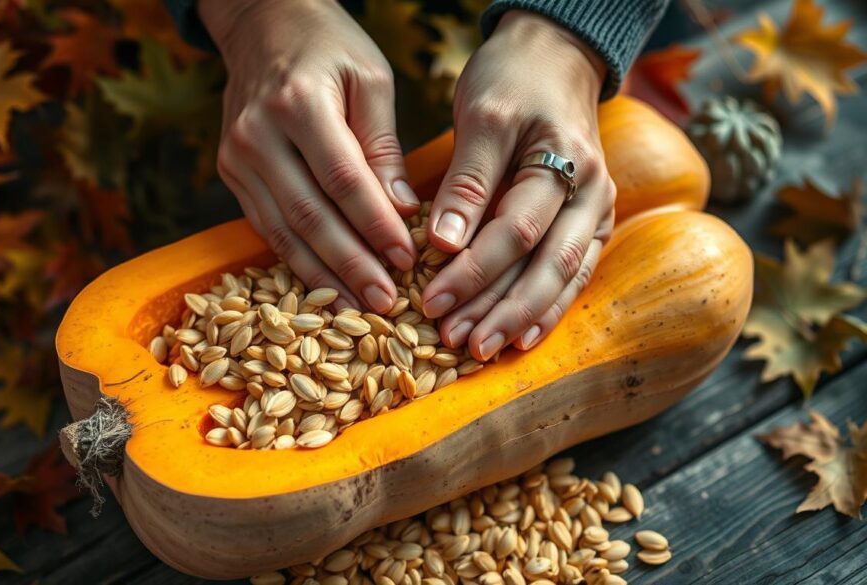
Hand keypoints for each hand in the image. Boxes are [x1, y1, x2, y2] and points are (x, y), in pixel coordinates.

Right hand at [200, 0, 419, 312]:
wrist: (263, 25)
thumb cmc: (329, 48)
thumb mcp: (370, 79)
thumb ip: (383, 146)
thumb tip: (402, 210)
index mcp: (298, 103)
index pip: (342, 180)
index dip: (375, 225)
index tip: (406, 260)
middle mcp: (257, 134)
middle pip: (309, 215)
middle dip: (350, 264)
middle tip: (385, 303)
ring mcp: (236, 157)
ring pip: (282, 230)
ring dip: (322, 275)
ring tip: (358, 309)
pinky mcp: (231, 173)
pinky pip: (266, 226)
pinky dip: (295, 260)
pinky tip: (324, 287)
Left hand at [422, 11, 616, 360]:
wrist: (556, 57)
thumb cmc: (514, 79)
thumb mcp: (483, 115)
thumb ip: (468, 181)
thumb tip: (443, 244)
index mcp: (566, 162)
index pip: (516, 231)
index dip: (473, 270)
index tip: (429, 299)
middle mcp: (591, 193)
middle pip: (546, 265)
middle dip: (499, 308)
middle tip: (456, 340)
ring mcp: (595, 212)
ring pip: (563, 278)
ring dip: (520, 317)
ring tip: (480, 348)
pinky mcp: (588, 225)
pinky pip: (571, 275)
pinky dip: (546, 308)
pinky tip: (521, 338)